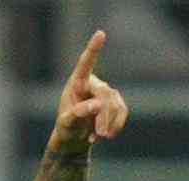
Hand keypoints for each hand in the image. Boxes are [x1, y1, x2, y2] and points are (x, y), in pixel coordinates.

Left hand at [51, 30, 128, 152]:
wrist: (74, 139)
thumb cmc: (66, 129)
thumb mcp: (67, 124)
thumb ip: (78, 113)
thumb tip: (97, 105)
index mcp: (76, 83)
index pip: (85, 64)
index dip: (93, 49)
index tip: (100, 34)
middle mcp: (92, 83)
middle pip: (105, 94)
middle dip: (104, 116)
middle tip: (101, 135)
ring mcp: (105, 92)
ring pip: (115, 104)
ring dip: (110, 123)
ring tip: (99, 138)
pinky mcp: (115, 103)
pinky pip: (122, 111)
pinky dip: (116, 125)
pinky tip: (106, 136)